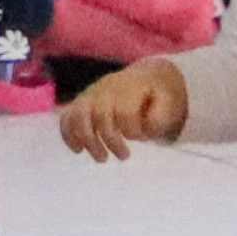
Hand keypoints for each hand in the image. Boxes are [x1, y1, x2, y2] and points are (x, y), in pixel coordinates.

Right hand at [56, 56, 189, 159]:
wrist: (146, 77)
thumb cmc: (158, 96)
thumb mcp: (169, 102)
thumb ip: (161, 116)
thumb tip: (146, 128)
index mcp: (130, 87)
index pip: (124, 111)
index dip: (131, 130)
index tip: (140, 138)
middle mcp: (106, 88)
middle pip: (99, 114)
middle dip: (110, 140)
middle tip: (124, 156)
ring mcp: (91, 94)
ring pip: (79, 115)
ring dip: (87, 140)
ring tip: (101, 158)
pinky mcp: (81, 102)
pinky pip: (67, 116)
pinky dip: (68, 134)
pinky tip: (78, 150)